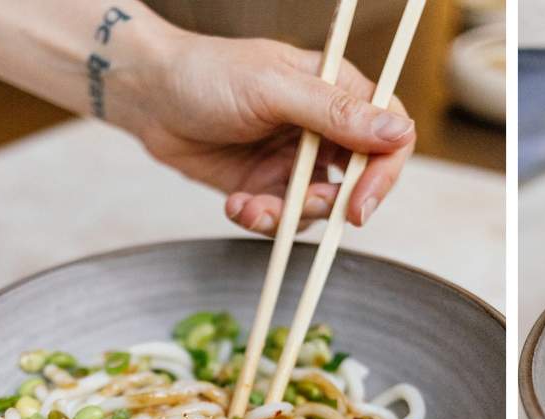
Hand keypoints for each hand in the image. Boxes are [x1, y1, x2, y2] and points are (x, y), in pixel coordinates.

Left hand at [131, 33, 415, 233]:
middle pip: (361, 181)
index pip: (390, 136)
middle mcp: (325, 128)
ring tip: (251, 205)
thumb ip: (336, 113)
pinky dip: (264, 220)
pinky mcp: (271, 186)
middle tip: (300, 207)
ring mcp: (300, 160)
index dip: (383, 173)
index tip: (360, 202)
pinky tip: (236, 205)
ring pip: (323, 207)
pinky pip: (287, 218)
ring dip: (289, 215)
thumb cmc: (205, 73)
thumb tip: (399, 132)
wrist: (145, 95)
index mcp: (337, 92)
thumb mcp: (274, 89)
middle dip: (331, 203)